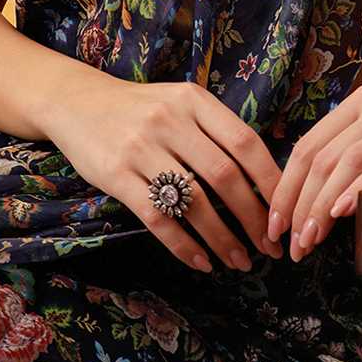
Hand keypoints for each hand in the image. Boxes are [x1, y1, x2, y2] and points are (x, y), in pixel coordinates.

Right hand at [48, 76, 284, 272]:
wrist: (77, 102)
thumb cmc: (141, 108)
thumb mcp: (180, 102)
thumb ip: (215, 130)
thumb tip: (264, 177)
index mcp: (194, 101)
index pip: (245, 142)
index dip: (269, 181)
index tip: (283, 212)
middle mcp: (171, 120)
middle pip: (224, 175)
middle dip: (252, 217)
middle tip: (268, 247)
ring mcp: (141, 147)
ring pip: (193, 201)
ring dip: (221, 238)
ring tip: (239, 260)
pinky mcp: (116, 175)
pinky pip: (158, 217)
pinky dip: (183, 244)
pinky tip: (201, 261)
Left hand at [266, 79, 361, 260]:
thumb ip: (360, 145)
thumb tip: (321, 193)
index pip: (308, 146)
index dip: (285, 187)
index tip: (275, 224)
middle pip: (321, 158)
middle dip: (299, 205)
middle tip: (290, 245)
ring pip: (348, 162)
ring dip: (321, 205)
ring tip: (310, 240)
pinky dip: (361, 188)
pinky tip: (344, 213)